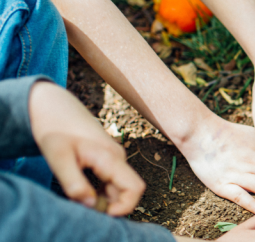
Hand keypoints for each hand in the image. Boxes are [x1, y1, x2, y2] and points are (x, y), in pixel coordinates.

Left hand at [28, 82, 144, 215]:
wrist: (54, 107)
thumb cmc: (54, 129)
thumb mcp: (58, 158)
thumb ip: (75, 184)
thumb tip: (91, 205)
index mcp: (110, 158)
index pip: (135, 188)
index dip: (125, 206)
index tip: (102, 214)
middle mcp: (117, 158)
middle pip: (127, 190)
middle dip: (110, 205)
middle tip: (82, 205)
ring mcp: (114, 157)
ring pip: (118, 187)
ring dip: (103, 198)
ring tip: (77, 195)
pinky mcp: (107, 158)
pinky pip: (111, 180)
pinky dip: (99, 190)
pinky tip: (80, 187)